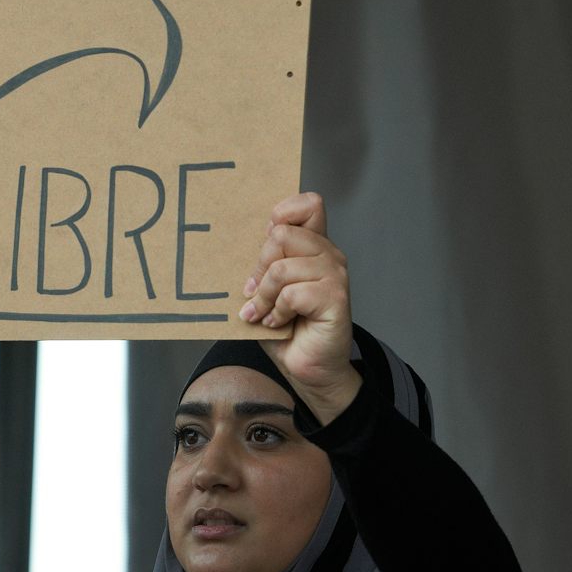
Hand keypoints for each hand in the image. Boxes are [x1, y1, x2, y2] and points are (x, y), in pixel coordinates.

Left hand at [239, 192, 360, 422]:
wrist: (310, 367)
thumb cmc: (287, 327)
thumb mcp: (268, 289)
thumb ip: (264, 263)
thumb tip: (235, 242)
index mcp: (314, 246)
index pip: (309, 203)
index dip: (283, 212)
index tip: (265, 240)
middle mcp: (329, 254)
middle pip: (282, 234)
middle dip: (260, 267)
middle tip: (254, 293)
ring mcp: (336, 274)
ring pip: (282, 267)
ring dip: (264, 296)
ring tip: (263, 314)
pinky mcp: (336, 297)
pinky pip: (292, 293)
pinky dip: (277, 312)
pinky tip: (279, 323)